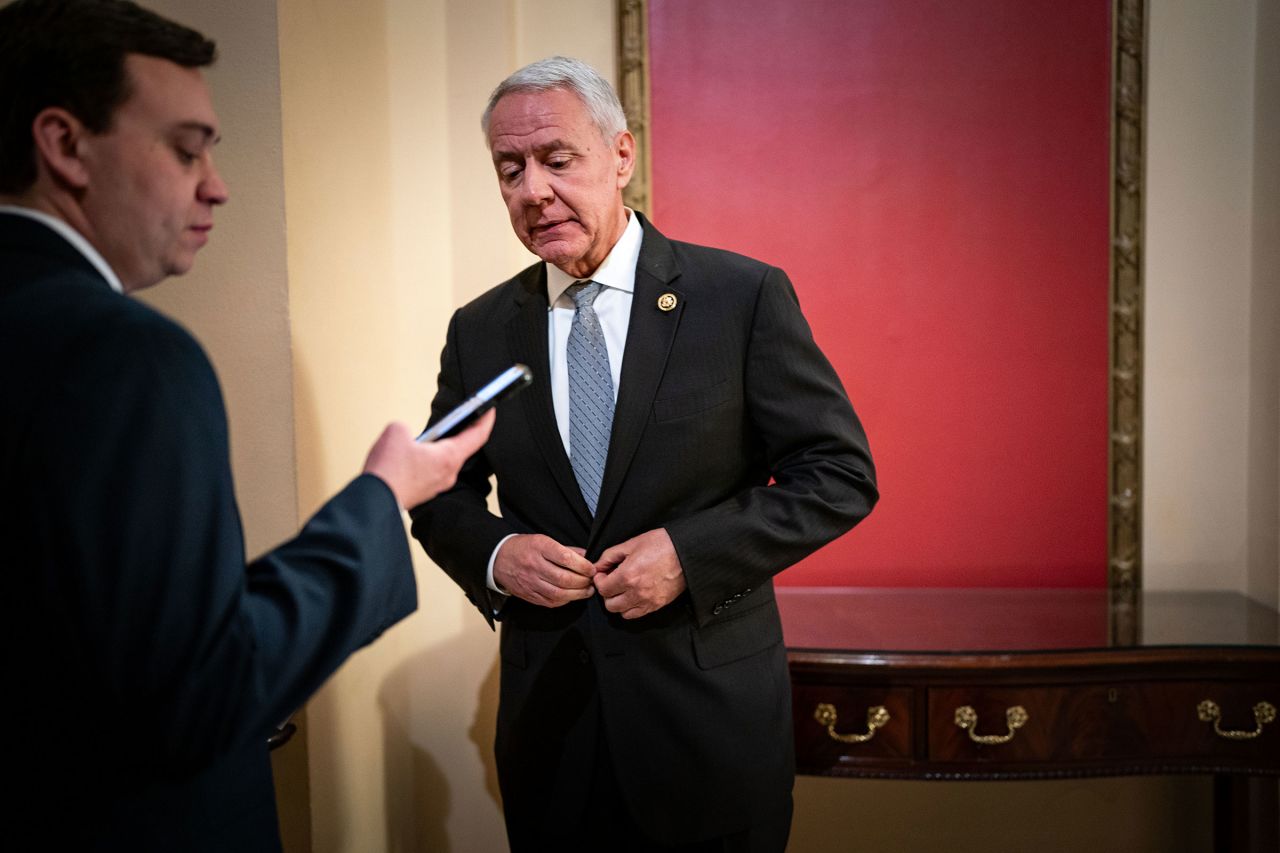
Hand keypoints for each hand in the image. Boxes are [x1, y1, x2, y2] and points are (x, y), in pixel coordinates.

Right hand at [362, 410, 493, 508]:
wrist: (374, 501)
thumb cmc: (388, 471)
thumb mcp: (396, 431)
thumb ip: (405, 427)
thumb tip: (405, 436)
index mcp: (448, 457)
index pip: (477, 436)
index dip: (486, 420)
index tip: (490, 409)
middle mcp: (448, 473)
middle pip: (462, 448)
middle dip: (461, 432)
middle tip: (461, 418)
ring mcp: (437, 485)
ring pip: (445, 460)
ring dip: (441, 447)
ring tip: (433, 435)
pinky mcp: (424, 491)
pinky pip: (432, 470)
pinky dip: (429, 460)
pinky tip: (416, 455)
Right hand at [493, 534, 596, 607]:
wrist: (498, 559)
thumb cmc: (524, 547)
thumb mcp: (544, 540)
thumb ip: (566, 550)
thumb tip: (587, 558)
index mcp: (540, 547)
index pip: (566, 558)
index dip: (583, 566)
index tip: (592, 569)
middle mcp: (534, 565)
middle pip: (564, 579)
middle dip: (583, 582)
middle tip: (592, 581)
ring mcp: (530, 582)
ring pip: (559, 593)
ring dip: (577, 594)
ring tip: (587, 591)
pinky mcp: (528, 595)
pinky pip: (550, 602)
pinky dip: (565, 600)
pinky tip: (572, 596)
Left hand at [592, 528, 685, 618]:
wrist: (687, 552)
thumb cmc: (662, 544)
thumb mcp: (632, 544)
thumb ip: (610, 556)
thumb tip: (598, 566)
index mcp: (628, 575)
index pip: (602, 589)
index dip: (599, 581)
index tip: (603, 574)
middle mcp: (636, 592)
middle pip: (610, 604)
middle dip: (607, 593)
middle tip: (611, 581)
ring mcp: (648, 601)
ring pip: (622, 612)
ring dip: (618, 602)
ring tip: (622, 589)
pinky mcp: (657, 605)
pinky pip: (637, 614)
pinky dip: (631, 608)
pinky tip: (634, 595)